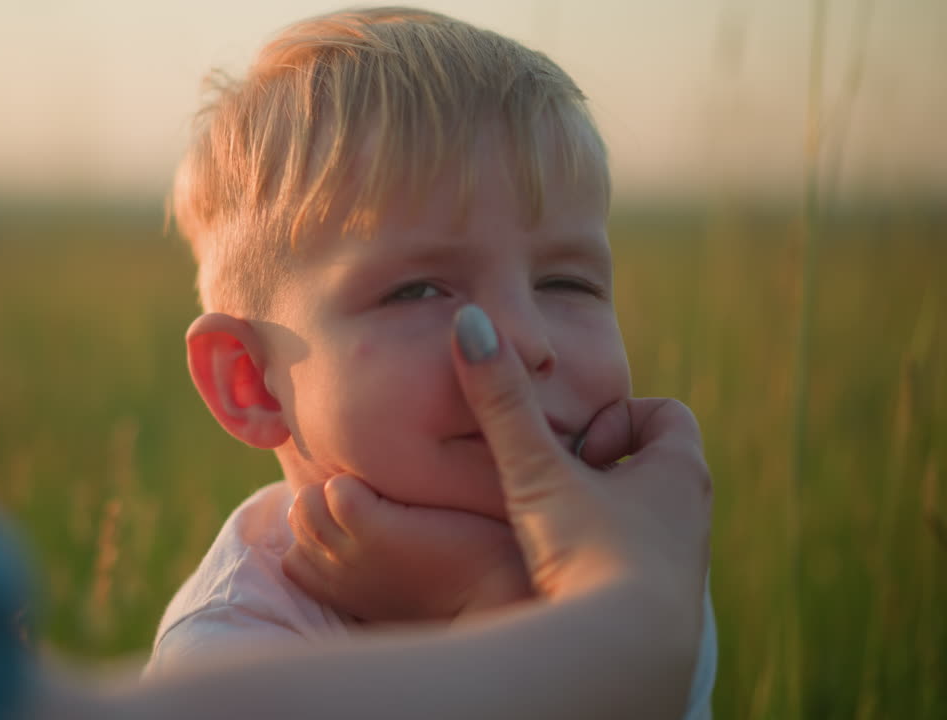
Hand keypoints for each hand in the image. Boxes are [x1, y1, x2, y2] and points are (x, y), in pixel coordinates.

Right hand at [283, 475, 530, 623]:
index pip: (294, 554)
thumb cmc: (459, 581)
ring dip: (344, 484)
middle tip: (382, 493)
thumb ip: (367, 553)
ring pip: (306, 501)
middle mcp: (333, 576)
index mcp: (336, 591)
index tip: (363, 514)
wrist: (499, 593)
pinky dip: (369, 477)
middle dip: (329, 497)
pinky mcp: (372, 531)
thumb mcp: (393, 576)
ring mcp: (347, 554)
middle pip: (297, 516)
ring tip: (391, 488)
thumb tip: (360, 512)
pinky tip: (407, 485)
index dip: (324, 523)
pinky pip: (338, 488)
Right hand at [450, 303, 709, 614]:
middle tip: (555, 484)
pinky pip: (630, 565)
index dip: (613, 418)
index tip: (573, 446)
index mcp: (678, 472)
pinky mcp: (659, 610)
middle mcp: (690, 517)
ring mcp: (679, 567)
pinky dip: (597, 560)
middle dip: (599, 468)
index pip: (665, 414)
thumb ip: (501, 401)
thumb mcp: (537, 471)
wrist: (623, 659)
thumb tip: (469, 319)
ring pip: (639, 519)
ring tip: (551, 530)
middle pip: (650, 466)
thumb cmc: (590, 554)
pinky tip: (560, 577)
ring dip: (596, 514)